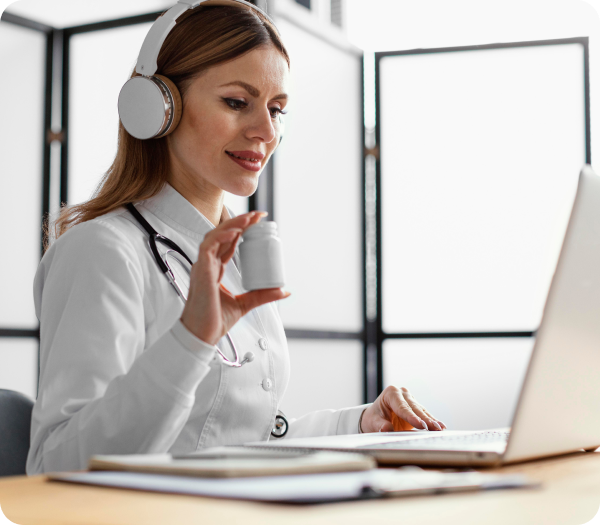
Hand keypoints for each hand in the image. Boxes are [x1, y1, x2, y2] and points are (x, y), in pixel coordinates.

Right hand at [180, 211, 289, 344]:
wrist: (202, 334)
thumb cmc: (215, 321)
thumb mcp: (245, 304)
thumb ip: (262, 295)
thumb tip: (284, 291)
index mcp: (215, 269)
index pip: (228, 243)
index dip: (241, 230)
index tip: (257, 221)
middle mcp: (207, 264)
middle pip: (222, 235)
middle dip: (240, 222)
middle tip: (257, 215)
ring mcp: (202, 266)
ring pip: (215, 236)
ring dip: (232, 225)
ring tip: (249, 219)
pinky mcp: (200, 271)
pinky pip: (208, 247)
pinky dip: (221, 237)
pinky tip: (234, 232)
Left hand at [360, 386, 445, 431]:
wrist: (375, 417)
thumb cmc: (373, 418)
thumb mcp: (373, 422)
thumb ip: (380, 425)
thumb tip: (387, 429)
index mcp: (391, 393)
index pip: (402, 407)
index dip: (412, 417)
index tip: (421, 425)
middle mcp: (402, 393)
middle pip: (415, 408)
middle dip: (425, 419)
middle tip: (435, 428)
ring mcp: (410, 399)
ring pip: (422, 411)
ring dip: (432, 420)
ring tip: (441, 428)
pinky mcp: (415, 406)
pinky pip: (424, 414)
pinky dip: (432, 421)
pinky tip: (441, 426)